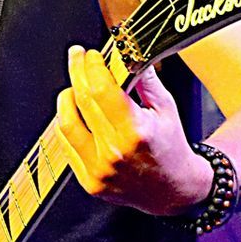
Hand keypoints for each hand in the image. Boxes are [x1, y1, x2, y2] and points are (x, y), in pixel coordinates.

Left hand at [55, 47, 212, 215]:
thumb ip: (145, 78)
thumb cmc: (171, 147)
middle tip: (77, 57)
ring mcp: (99, 170)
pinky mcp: (89, 182)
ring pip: (66, 123)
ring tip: (74, 87)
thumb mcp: (166, 108)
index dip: (92, 67)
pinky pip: (66, 145)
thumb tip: (128, 52)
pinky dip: (67, 123)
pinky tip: (74, 113)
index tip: (90, 55)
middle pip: (82, 101)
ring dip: (66, 97)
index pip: (102, 90)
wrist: (174, 190)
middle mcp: (115, 152)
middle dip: (77, 72)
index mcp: (137, 132)